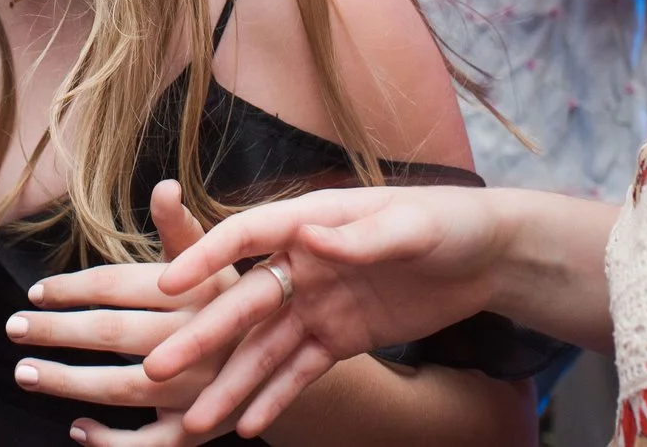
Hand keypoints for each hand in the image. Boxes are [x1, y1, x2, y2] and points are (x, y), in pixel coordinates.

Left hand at [7, 182, 237, 444]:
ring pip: (123, 388)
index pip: (121, 286)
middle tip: (13, 327)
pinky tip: (78, 429)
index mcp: (196, 293)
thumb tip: (164, 185)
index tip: (36, 292)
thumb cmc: (232, 300)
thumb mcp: (217, 261)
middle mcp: (197, 341)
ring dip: (68, 383)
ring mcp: (197, 390)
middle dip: (58, 331)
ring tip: (25, 372)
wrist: (284, 361)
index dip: (74, 288)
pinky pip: (151, 444)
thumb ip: (182, 228)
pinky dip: (112, 441)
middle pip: (113, 334)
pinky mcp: (198, 430)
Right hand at [142, 184, 508, 439]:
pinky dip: (275, 398)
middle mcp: (303, 264)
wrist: (489, 256)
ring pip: (263, 349)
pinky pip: (300, 372)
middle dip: (201, 338)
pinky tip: (249, 425)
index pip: (245, 237)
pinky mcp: (340, 338)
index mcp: (311, 221)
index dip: (205, 259)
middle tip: (157, 369)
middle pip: (242, 304)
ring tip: (197, 420)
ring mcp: (319, 304)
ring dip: (230, 382)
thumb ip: (361, 236)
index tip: (168, 286)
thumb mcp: (412, 225)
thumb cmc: (450, 222)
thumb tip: (311, 237)